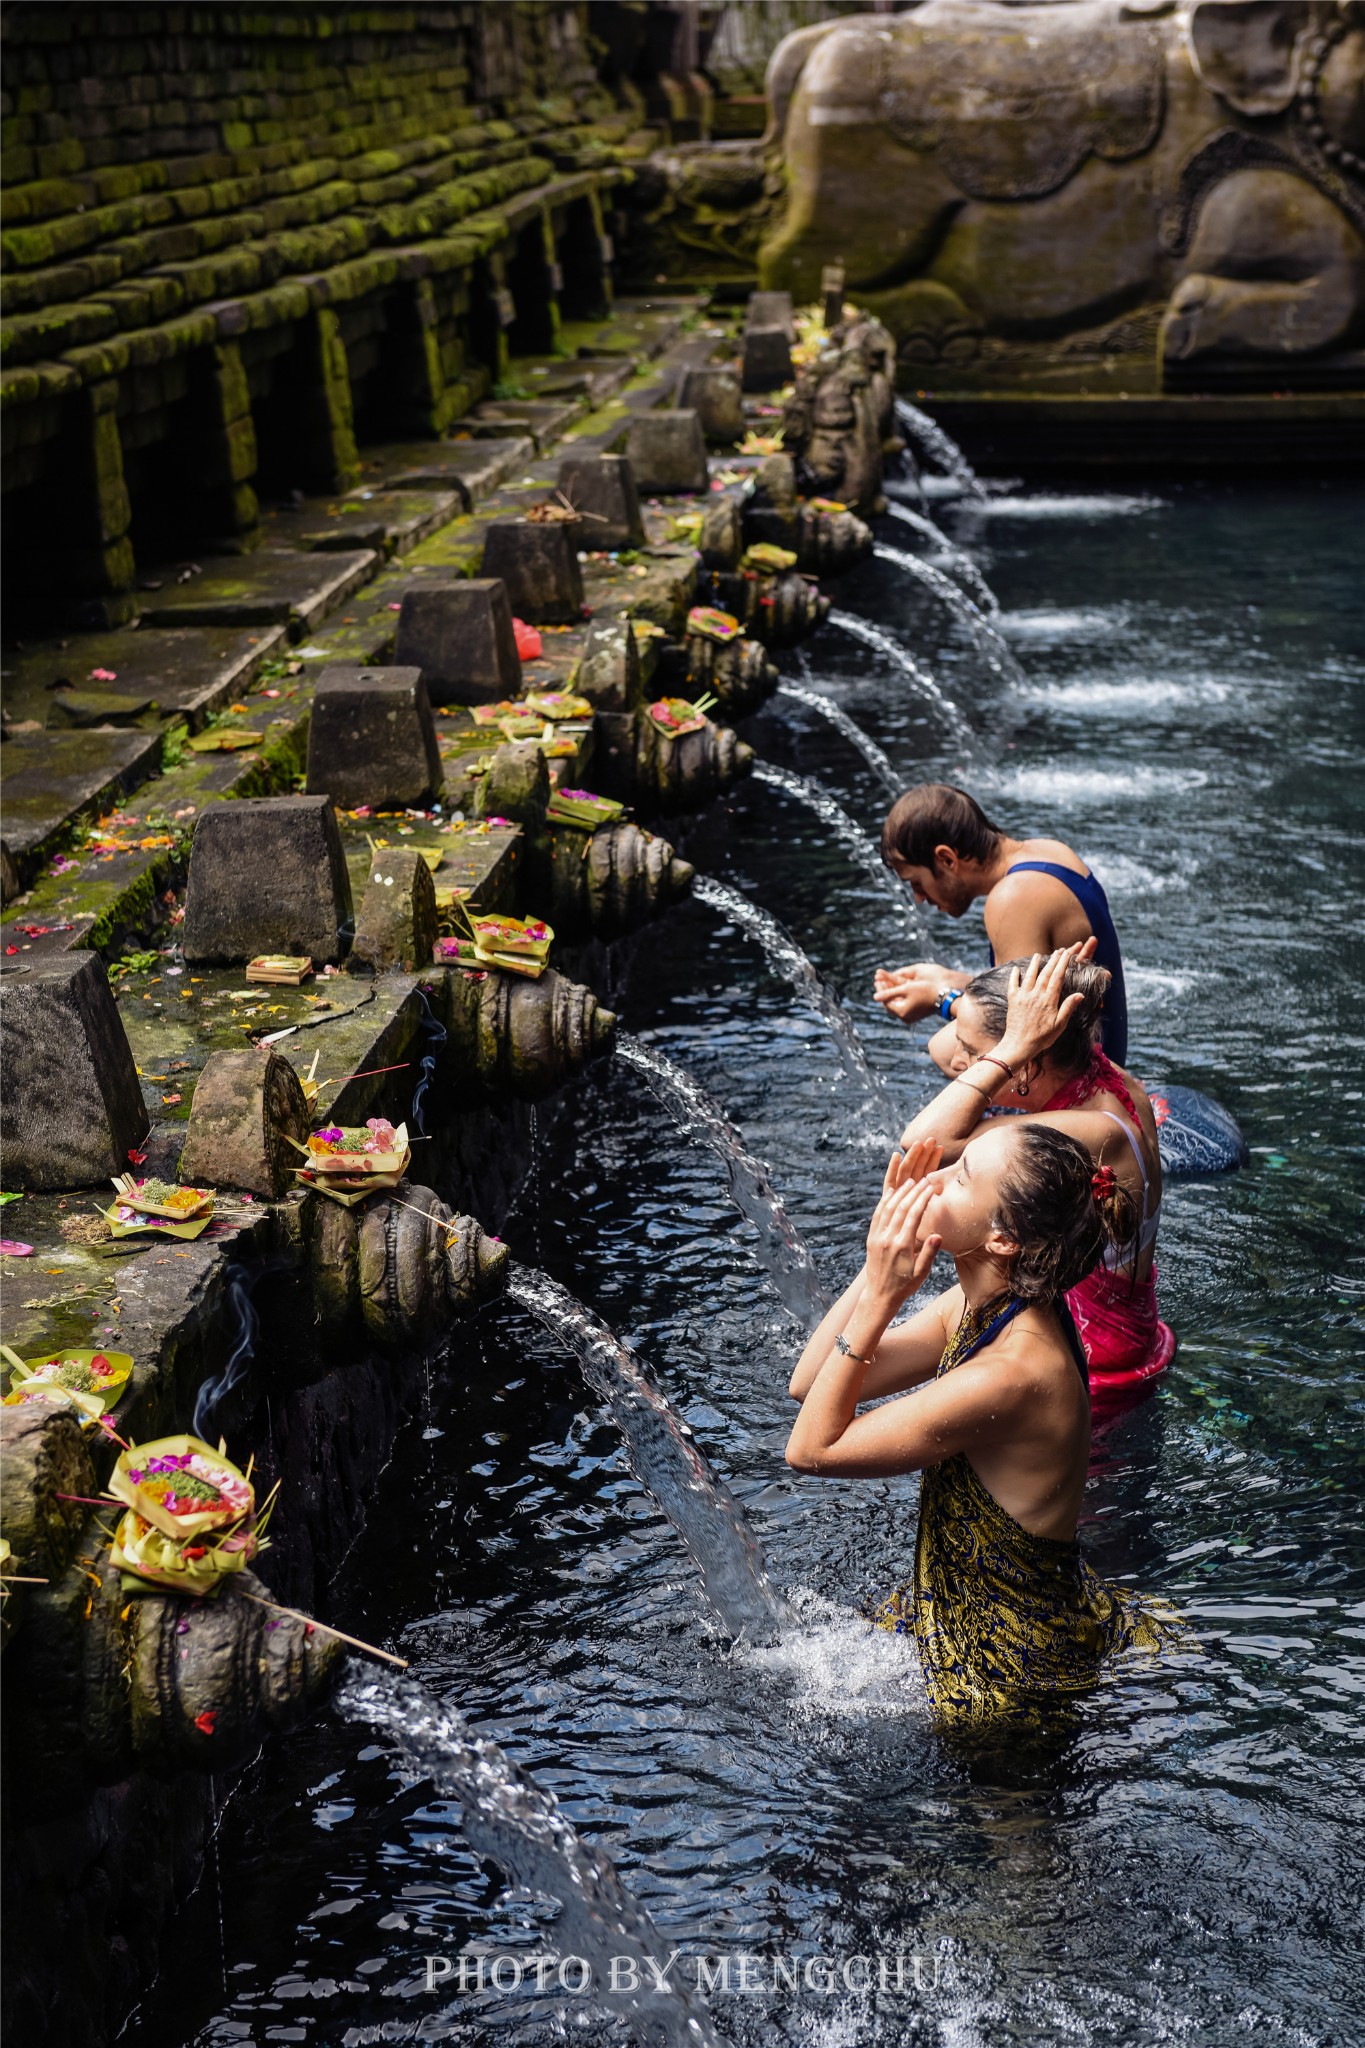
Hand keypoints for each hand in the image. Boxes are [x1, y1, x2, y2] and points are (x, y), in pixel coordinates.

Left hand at [864, 1141, 943, 1303]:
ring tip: (910, 1182)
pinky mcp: (871, 1238)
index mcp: (902, 1246)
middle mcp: (887, 1238)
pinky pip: (877, 1215)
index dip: (923, 1199)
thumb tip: (937, 1235)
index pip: (913, 1216)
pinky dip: (884, 1202)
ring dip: (899, 1193)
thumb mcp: (921, 1273)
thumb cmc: (905, 1285)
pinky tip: (891, 1192)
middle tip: (923, 1180)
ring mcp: (877, 1237)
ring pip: (887, 1209)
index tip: (931, 1188)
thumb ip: (928, 1254)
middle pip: (901, 1208)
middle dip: (913, 1192)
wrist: (880, 1295)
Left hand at [872, 962, 952, 1021]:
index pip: (885, 1001)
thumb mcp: (906, 989)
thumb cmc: (926, 991)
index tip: (877, 980)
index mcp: (902, 1012)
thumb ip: (889, 993)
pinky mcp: (915, 1014)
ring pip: (895, 1004)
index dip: (880, 990)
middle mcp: (905, 1017)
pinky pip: (902, 1006)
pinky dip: (898, 997)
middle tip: (879, 981)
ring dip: (891, 994)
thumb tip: (874, 997)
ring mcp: (910, 1017)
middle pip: (889, 1004)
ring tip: (886, 983)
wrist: (944, 997)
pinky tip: (896, 989)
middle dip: (884, 992)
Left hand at [995, 945, 1085, 1066]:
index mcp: (1049, 1000)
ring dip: (1034, 964)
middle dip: (1053, 960)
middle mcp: (1036, 995)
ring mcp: (1023, 996)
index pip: (1057, 977)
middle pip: (1046, 973)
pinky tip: (1016, 969)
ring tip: (1038, 955)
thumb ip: (1068, 1008)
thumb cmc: (1042, 1038)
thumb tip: (1080, 994)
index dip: (1063, 964)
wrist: (1019, 1045)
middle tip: (1058, 950)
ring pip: (1030, 976)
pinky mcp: (1012, 1000)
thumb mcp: (1059, 1025)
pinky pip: (1013, 984)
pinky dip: (1014, 976)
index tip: (1067, 954)